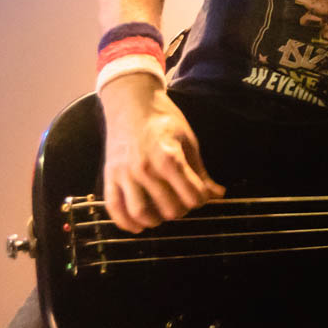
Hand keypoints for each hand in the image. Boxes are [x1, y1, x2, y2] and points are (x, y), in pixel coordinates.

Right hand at [99, 73, 224, 232]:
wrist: (131, 102)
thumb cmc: (163, 119)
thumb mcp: (188, 140)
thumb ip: (200, 171)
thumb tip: (219, 194)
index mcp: (169, 157)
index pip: (192, 196)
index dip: (201, 199)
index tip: (200, 194)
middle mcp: (145, 168)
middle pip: (170, 208)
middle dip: (182, 209)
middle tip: (183, 202)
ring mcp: (124, 174)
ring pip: (141, 213)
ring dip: (156, 220)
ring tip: (163, 214)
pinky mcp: (109, 176)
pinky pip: (114, 208)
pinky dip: (126, 223)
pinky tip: (138, 225)